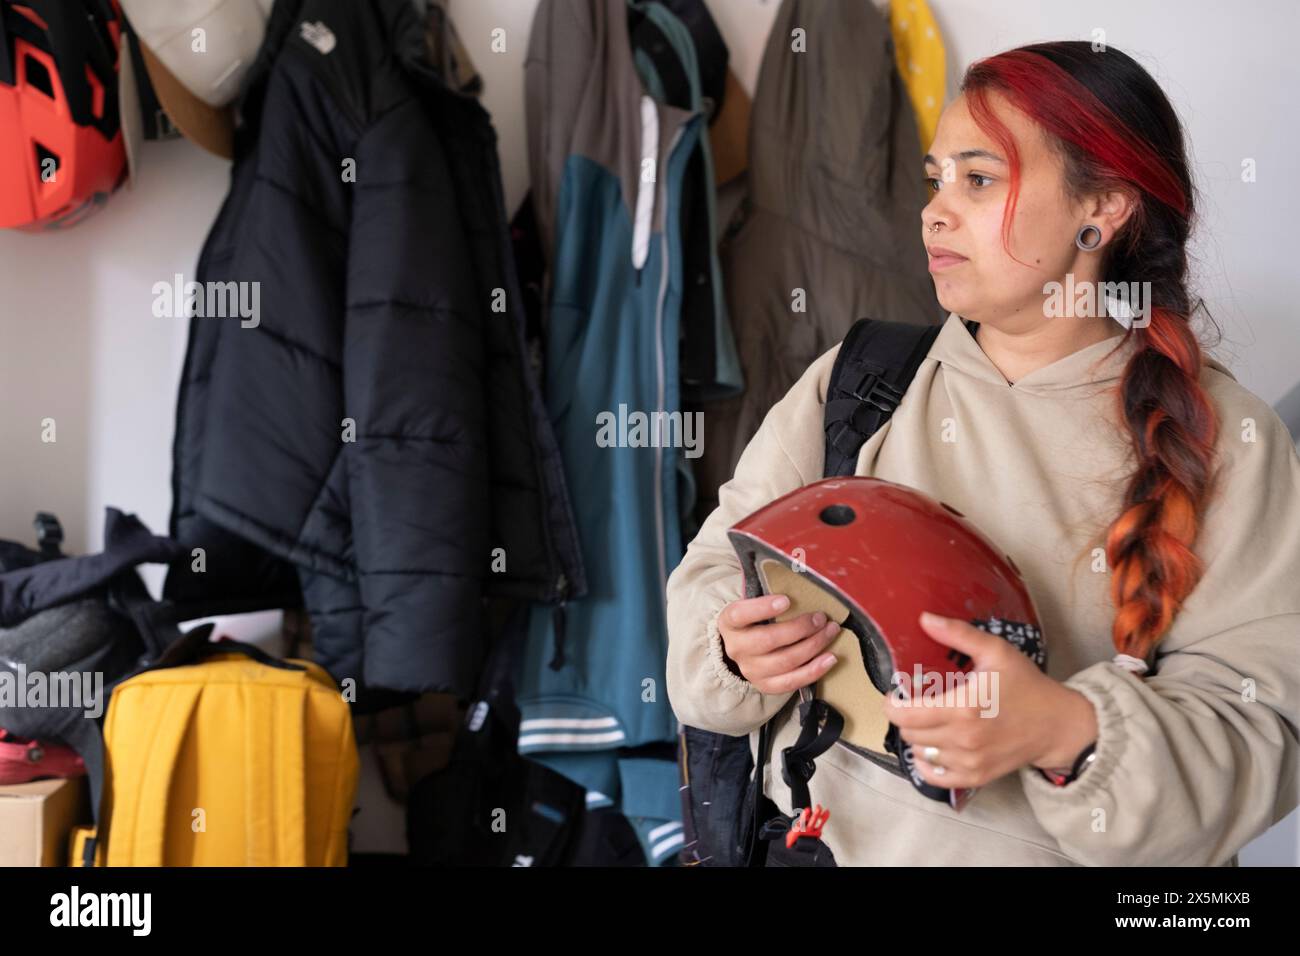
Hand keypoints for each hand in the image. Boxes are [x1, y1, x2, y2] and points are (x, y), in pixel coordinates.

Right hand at [718, 593, 840, 694]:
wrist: (742, 650)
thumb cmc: (755, 621)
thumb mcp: (753, 605)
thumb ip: (770, 596)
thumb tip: (803, 575)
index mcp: (730, 623)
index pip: (740, 614)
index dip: (762, 608)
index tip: (786, 600)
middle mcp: (736, 648)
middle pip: (768, 640)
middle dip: (800, 628)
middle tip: (821, 617)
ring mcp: (750, 670)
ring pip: (784, 661)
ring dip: (813, 646)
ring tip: (831, 632)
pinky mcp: (765, 685)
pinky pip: (791, 682)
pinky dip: (814, 671)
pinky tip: (830, 658)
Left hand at [880, 612, 1097, 789]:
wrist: (1056, 725)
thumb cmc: (1025, 685)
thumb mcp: (996, 652)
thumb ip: (959, 634)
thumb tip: (925, 619)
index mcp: (964, 708)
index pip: (905, 715)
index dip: (891, 705)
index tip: (895, 694)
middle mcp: (963, 739)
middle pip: (909, 733)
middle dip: (906, 717)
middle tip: (916, 704)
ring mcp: (969, 762)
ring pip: (919, 753)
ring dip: (917, 737)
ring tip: (929, 721)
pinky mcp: (975, 777)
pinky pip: (934, 776)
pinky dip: (926, 763)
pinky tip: (932, 747)